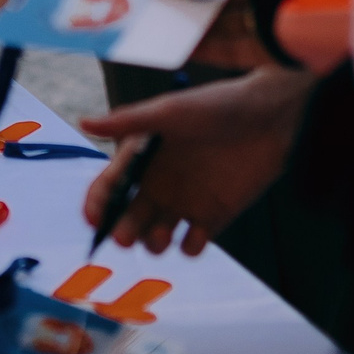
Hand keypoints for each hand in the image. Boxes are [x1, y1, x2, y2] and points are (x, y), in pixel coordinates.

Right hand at [78, 67, 316, 253]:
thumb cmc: (215, 106)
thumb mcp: (170, 111)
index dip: (97, 205)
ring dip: (153, 242)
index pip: (109, 187)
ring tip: (161, 236)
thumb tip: (84, 123)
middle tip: (125, 238)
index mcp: (141, 158)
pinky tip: (197, 235)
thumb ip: (128, 121)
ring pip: (155, 237)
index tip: (95, 219)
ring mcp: (185, 202)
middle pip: (128, 218)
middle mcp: (158, 183)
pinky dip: (190, 247)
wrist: (268, 115)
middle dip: (123, 231)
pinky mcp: (214, 216)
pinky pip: (193, 244)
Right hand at [143, 0, 271, 72]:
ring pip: (227, 28)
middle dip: (190, 7)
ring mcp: (274, 19)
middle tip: (158, 13)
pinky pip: (236, 51)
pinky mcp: (277, 49)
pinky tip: (185, 49)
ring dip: (196, 31)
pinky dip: (210, 51)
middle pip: (222, 2)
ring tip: (164, 33)